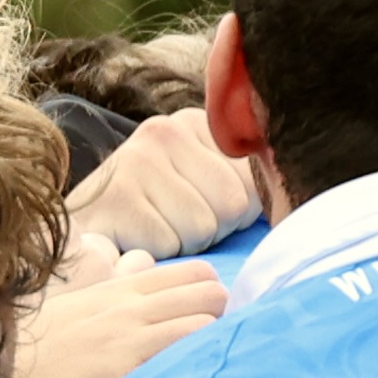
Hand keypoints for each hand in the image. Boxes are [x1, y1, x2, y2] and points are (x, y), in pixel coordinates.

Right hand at [0, 241, 228, 377]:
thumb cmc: (29, 357)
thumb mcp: (70, 312)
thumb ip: (110, 297)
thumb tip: (143, 280)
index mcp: (116, 290)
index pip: (194, 274)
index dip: (213, 298)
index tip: (213, 325)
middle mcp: (128, 309)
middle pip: (211, 293)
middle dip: (225, 319)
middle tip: (217, 351)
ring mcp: (128, 342)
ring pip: (205, 323)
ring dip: (217, 346)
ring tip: (207, 374)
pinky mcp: (124, 377)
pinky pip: (186, 359)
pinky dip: (201, 370)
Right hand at [67, 108, 257, 259]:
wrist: (82, 236)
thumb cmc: (157, 217)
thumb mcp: (205, 186)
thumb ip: (246, 182)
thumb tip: (296, 200)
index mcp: (196, 122)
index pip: (257, 180)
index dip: (239, 212)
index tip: (205, 208)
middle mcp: (166, 130)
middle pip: (234, 203)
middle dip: (216, 229)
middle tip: (179, 225)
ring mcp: (137, 159)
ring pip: (206, 225)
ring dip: (188, 243)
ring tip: (160, 231)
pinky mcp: (118, 195)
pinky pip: (173, 242)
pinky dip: (161, 254)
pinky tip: (139, 241)